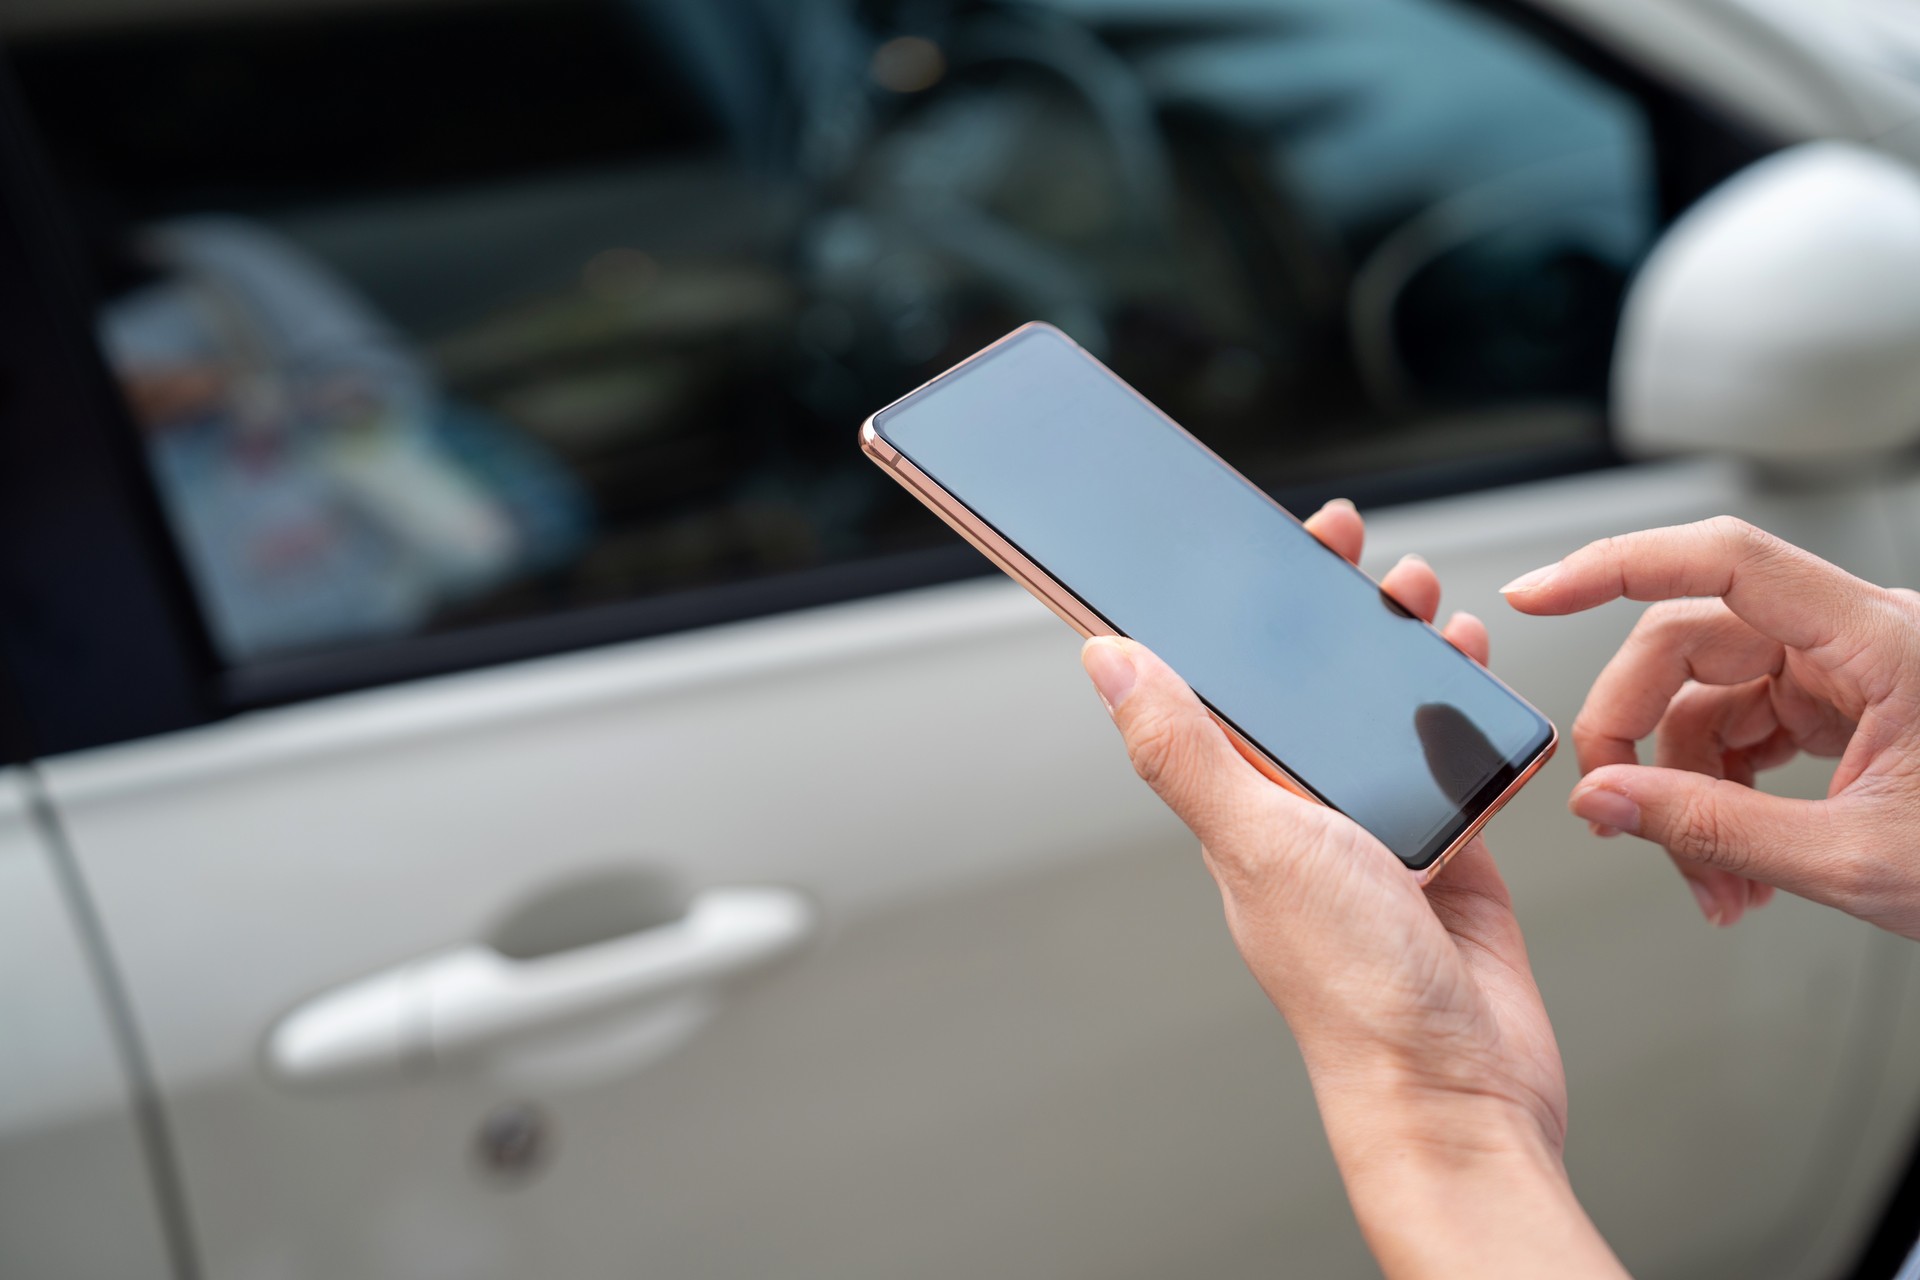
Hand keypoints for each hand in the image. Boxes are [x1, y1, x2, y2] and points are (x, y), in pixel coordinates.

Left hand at [1081, 500, 1622, 1279]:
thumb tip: (1105, 660)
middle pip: (1306, 685)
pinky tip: (1473, 667)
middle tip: (1350, 545)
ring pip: (1383, 711)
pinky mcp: (1449, 847)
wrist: (1459, 1087)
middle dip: (1327, 609)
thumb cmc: (1352, 984)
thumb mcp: (1259, 842)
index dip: (1227, 613)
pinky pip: (1451, 756)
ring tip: (1421, 598)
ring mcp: (1377, 829)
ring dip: (1399, 647)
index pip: (1217, 684)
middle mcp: (1302, 811)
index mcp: (1241, 803)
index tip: (1245, 544)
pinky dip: (1463, 706)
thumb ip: (1183, 749)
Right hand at [1504, 515, 1919, 936]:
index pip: (1723, 561)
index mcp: (1883, 639)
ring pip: (1710, 696)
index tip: (1538, 594)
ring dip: (1683, 789)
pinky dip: (1721, 795)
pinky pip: (1746, 729)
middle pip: (1691, 640)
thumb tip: (1605, 802)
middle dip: (1637, 733)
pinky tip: (1734, 863)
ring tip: (1709, 880)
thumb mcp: (1859, 860)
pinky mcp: (1848, 708)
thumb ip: (1715, 828)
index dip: (1616, 566)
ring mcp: (1853, 672)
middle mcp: (1862, 636)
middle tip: (1614, 812)